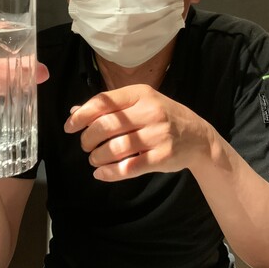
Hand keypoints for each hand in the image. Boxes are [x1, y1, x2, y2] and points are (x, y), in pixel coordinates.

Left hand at [64, 84, 211, 181]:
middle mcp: (150, 112)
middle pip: (106, 125)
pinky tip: (102, 173)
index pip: (103, 102)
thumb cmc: (163, 117)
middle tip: (85, 145)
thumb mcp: (140, 103)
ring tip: (94, 159)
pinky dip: (110, 173)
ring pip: (116, 148)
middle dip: (88, 138)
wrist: (198, 137)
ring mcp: (158, 135)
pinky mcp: (162, 157)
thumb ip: (110, 107)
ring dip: (97, 157)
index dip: (82, 115)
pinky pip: (129, 167)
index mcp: (141, 94)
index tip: (70, 126)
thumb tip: (75, 111)